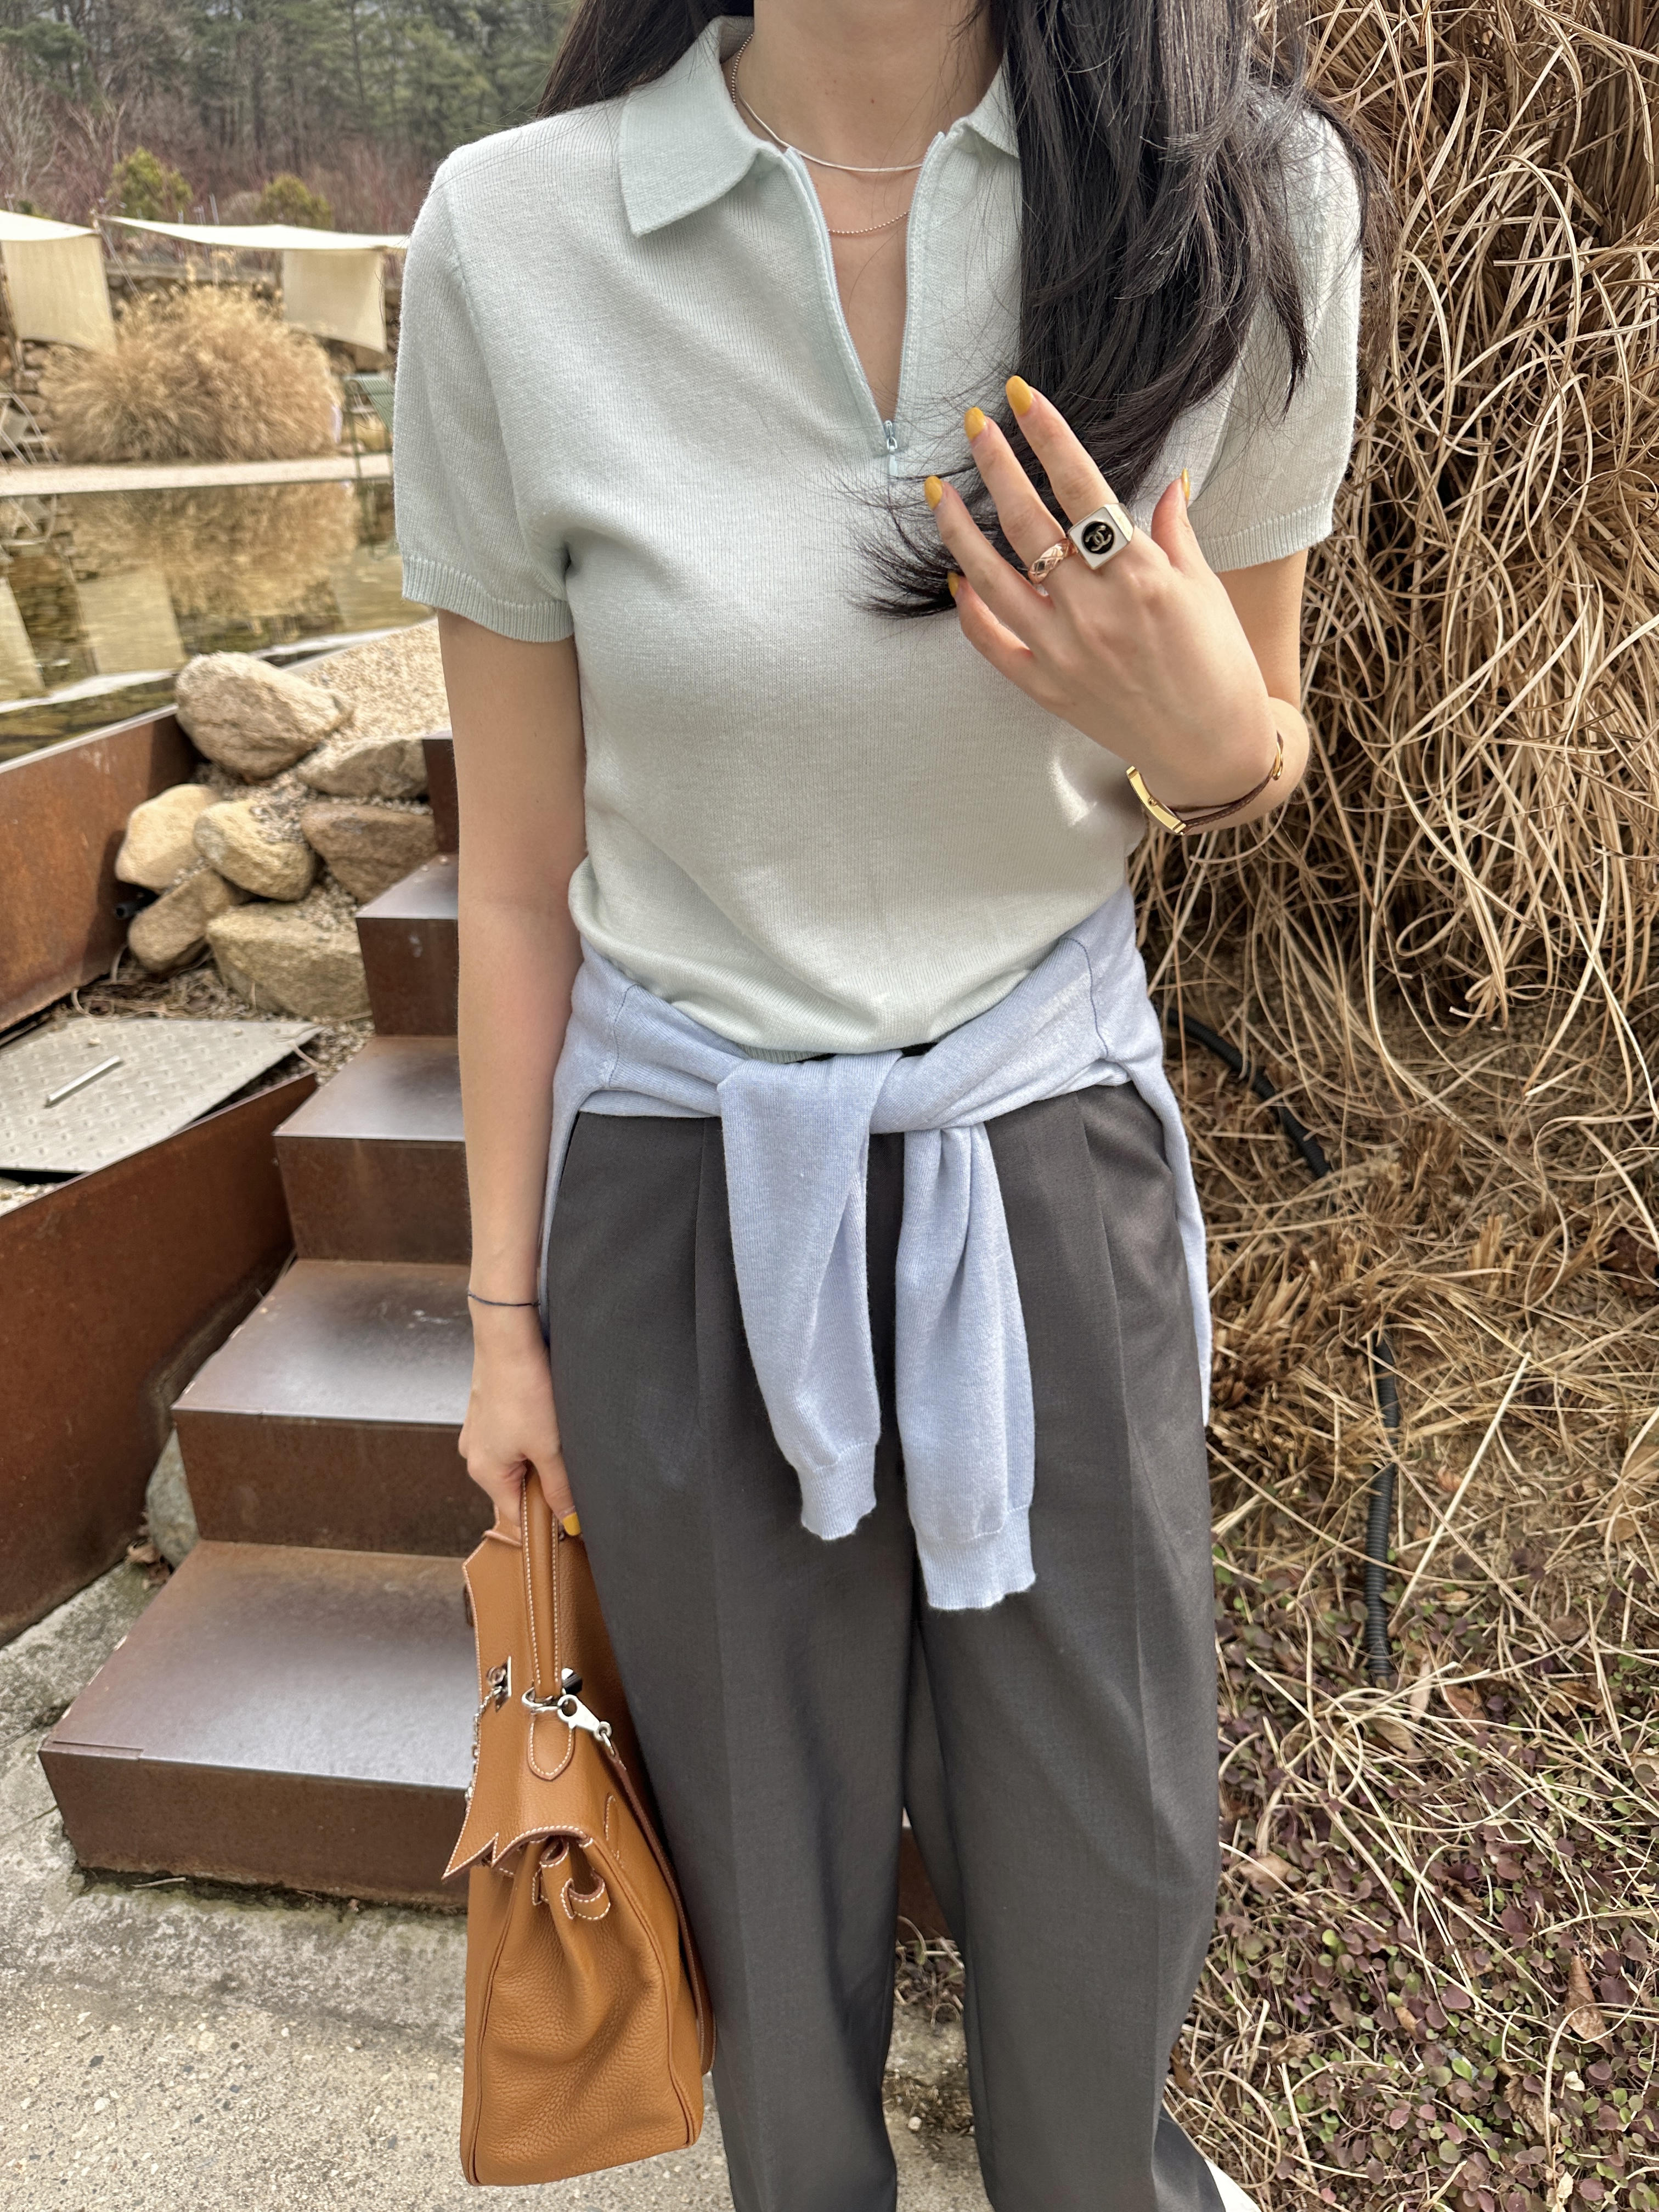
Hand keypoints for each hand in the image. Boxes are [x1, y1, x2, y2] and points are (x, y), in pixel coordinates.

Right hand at [459, 1302, 575, 1536]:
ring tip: (558, 1437)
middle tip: (570, 1467)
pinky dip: (530, 1437)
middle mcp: (474, 1456)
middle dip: (544, 1484)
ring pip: (515, 1461)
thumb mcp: (549, 1447)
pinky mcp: (486, 1412)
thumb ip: (560, 1488)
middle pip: (515, 1489)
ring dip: (539, 1458)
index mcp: (485, 1472)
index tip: (573, 1516)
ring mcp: (478, 1433)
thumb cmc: (524, 1390)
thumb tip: (570, 1521)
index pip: (516, 1517)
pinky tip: (546, 1419)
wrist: (508, 1339)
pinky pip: (510, 1439)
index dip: (546, 1521)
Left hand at [927, 378, 1285, 810]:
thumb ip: (1174, 534)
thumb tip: (1167, 483)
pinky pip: (992, 644)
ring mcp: (1064, 651)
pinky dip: (969, 609)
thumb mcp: (1205, 588)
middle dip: (995, 464)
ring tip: (938, 489)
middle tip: (974, 422)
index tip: (1020, 396)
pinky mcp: (1047, 688)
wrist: (1212, 749)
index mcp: (1141, 575)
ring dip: (958, 530)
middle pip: (1027, 523)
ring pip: (991, 579)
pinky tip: (956, 578)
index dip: (1048, 436)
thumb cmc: (1218, 664)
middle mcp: (1095, 610)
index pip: (1082, 488)